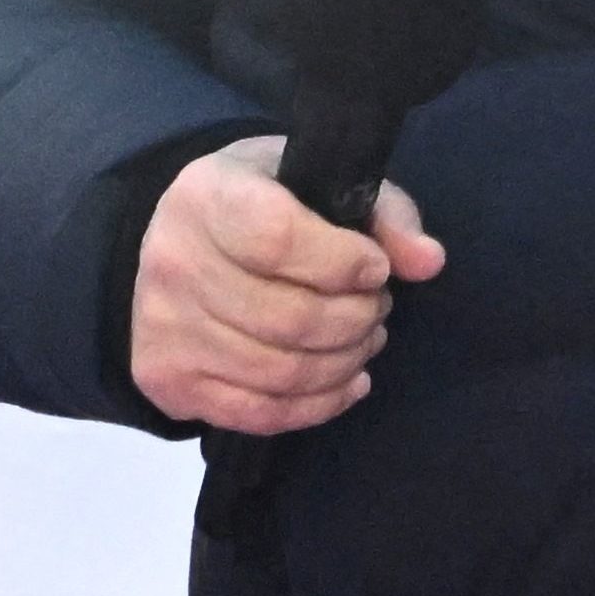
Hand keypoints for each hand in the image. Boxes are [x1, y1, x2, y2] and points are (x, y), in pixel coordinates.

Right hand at [130, 133, 447, 434]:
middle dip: (356, 319)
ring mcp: (165, 329)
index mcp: (205, 196)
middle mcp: (173, 262)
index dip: (342, 262)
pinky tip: (346, 382)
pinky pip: (258, 414)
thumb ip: (383, 214)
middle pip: (288, 318)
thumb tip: (429, 261)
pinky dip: (318, 406)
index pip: (278, 239)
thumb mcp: (318, 181)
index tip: (374, 267)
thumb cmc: (260, 203)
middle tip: (376, 308)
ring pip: (279, 372)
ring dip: (344, 362)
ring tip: (364, 340)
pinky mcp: (169, 382)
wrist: (177, 243)